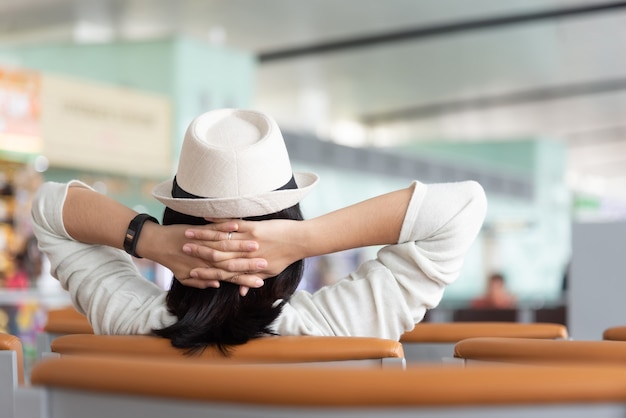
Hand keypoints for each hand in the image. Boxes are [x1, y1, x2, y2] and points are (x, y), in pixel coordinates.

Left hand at [144, 221, 265, 294]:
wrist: (156, 245)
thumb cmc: (171, 261)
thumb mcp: (184, 275)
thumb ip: (199, 282)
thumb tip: (215, 285)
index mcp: (205, 270)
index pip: (231, 277)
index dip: (247, 279)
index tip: (261, 281)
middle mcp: (207, 259)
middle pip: (233, 262)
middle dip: (251, 263)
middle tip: (267, 264)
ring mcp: (204, 244)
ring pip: (227, 245)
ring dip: (243, 246)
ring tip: (258, 245)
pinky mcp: (201, 231)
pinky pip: (216, 228)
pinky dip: (227, 227)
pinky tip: (240, 225)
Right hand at [182, 218, 306, 288]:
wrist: (299, 241)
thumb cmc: (284, 257)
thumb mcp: (268, 273)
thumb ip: (251, 280)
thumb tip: (240, 292)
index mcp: (247, 267)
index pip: (221, 272)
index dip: (204, 272)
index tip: (190, 271)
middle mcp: (245, 255)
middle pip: (216, 256)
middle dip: (197, 253)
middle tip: (182, 251)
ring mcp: (248, 240)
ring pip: (221, 240)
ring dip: (202, 237)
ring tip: (187, 235)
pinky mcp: (253, 227)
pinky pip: (232, 224)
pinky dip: (218, 222)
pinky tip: (204, 218)